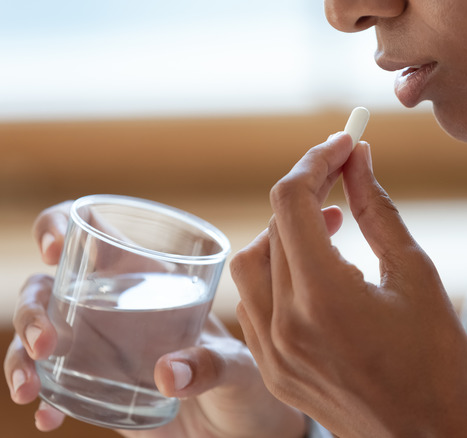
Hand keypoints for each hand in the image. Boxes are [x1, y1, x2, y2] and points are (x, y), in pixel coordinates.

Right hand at [4, 202, 305, 437]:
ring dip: (20, 356)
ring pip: (38, 335)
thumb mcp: (239, 368)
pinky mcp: (95, 386)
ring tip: (29, 387)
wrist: (244, 429)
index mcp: (148, 279)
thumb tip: (167, 375)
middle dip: (32, 308)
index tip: (55, 249)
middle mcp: (115, 306)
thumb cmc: (248, 382)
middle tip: (45, 343)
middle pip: (48, 287)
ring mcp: (99, 346)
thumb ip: (211, 365)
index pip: (94, 234)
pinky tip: (48, 417)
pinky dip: (43, 398)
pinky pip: (53, 385)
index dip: (60, 227)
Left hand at [231, 133, 466, 436]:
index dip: (316, 161)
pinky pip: (256, 305)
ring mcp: (273, 355)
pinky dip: (278, 274)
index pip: (293, 202)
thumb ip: (377, 211)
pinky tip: (317, 272)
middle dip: (306, 191)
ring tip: (330, 225)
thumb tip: (359, 160)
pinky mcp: (275, 373)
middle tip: (343, 174)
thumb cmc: (442, 365)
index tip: (344, 143)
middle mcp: (285, 327)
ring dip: (285, 233)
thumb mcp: (416, 276)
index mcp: (324, 298)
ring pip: (252, 266)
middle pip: (272, 228)